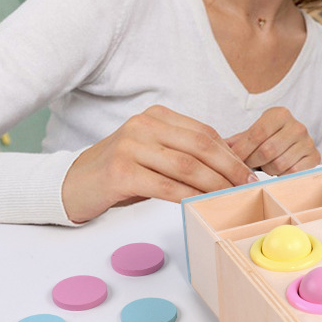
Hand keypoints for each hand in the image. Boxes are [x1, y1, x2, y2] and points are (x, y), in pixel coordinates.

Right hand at [62, 105, 256, 222]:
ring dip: (214, 184)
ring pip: (187, 166)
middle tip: (248, 185)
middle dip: (229, 168)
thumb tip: (233, 166)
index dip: (231, 153)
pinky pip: (166, 187)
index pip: (204, 132)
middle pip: (200, 146)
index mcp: (157, 116)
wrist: (73, 184)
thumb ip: (186, 154)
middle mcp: (144, 126)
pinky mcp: (121, 172)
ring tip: (231, 197)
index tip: (249, 171)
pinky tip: (202, 205)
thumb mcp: (155, 154)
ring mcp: (130, 147)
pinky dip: (189, 197)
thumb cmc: (122, 172)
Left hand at [227, 106, 320, 175]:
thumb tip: (214, 148)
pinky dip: (281, 176)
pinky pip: (293, 173)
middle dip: (252, 162)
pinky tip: (276, 172)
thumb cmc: (268, 140)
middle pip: (267, 151)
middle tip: (245, 167)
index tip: (231, 161)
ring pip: (279, 164)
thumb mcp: (252, 135)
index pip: (257, 134)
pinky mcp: (315, 157)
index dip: (242, 150)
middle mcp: (297, 126)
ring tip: (262, 167)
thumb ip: (235, 142)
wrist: (293, 143)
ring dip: (266, 170)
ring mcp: (308, 142)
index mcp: (280, 114)